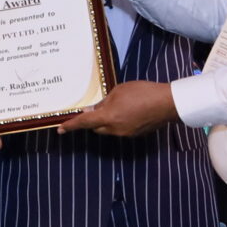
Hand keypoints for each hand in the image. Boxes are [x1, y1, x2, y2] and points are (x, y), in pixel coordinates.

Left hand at [59, 80, 177, 137]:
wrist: (167, 103)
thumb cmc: (142, 92)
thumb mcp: (119, 91)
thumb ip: (104, 102)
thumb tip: (94, 110)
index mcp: (108, 117)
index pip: (84, 123)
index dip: (71, 126)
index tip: (60, 130)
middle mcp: (114, 129)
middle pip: (96, 127)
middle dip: (93, 119)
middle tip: (97, 107)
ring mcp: (125, 134)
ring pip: (108, 129)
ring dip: (108, 120)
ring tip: (119, 104)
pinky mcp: (135, 134)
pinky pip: (121, 129)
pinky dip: (119, 121)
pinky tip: (130, 110)